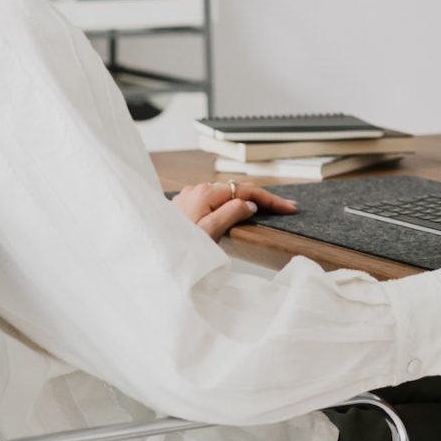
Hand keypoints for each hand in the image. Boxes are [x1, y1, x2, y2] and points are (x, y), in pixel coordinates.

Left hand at [172, 181, 298, 241]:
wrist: (151, 251)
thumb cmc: (178, 245)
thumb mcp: (210, 231)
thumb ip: (232, 213)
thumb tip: (250, 204)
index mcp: (206, 193)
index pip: (246, 191)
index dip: (270, 199)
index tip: (289, 207)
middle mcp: (198, 189)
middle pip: (238, 190)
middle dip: (262, 198)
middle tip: (285, 207)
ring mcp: (190, 196)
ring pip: (226, 194)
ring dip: (247, 200)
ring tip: (267, 208)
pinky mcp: (186, 204)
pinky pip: (214, 200)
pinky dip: (231, 203)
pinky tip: (239, 210)